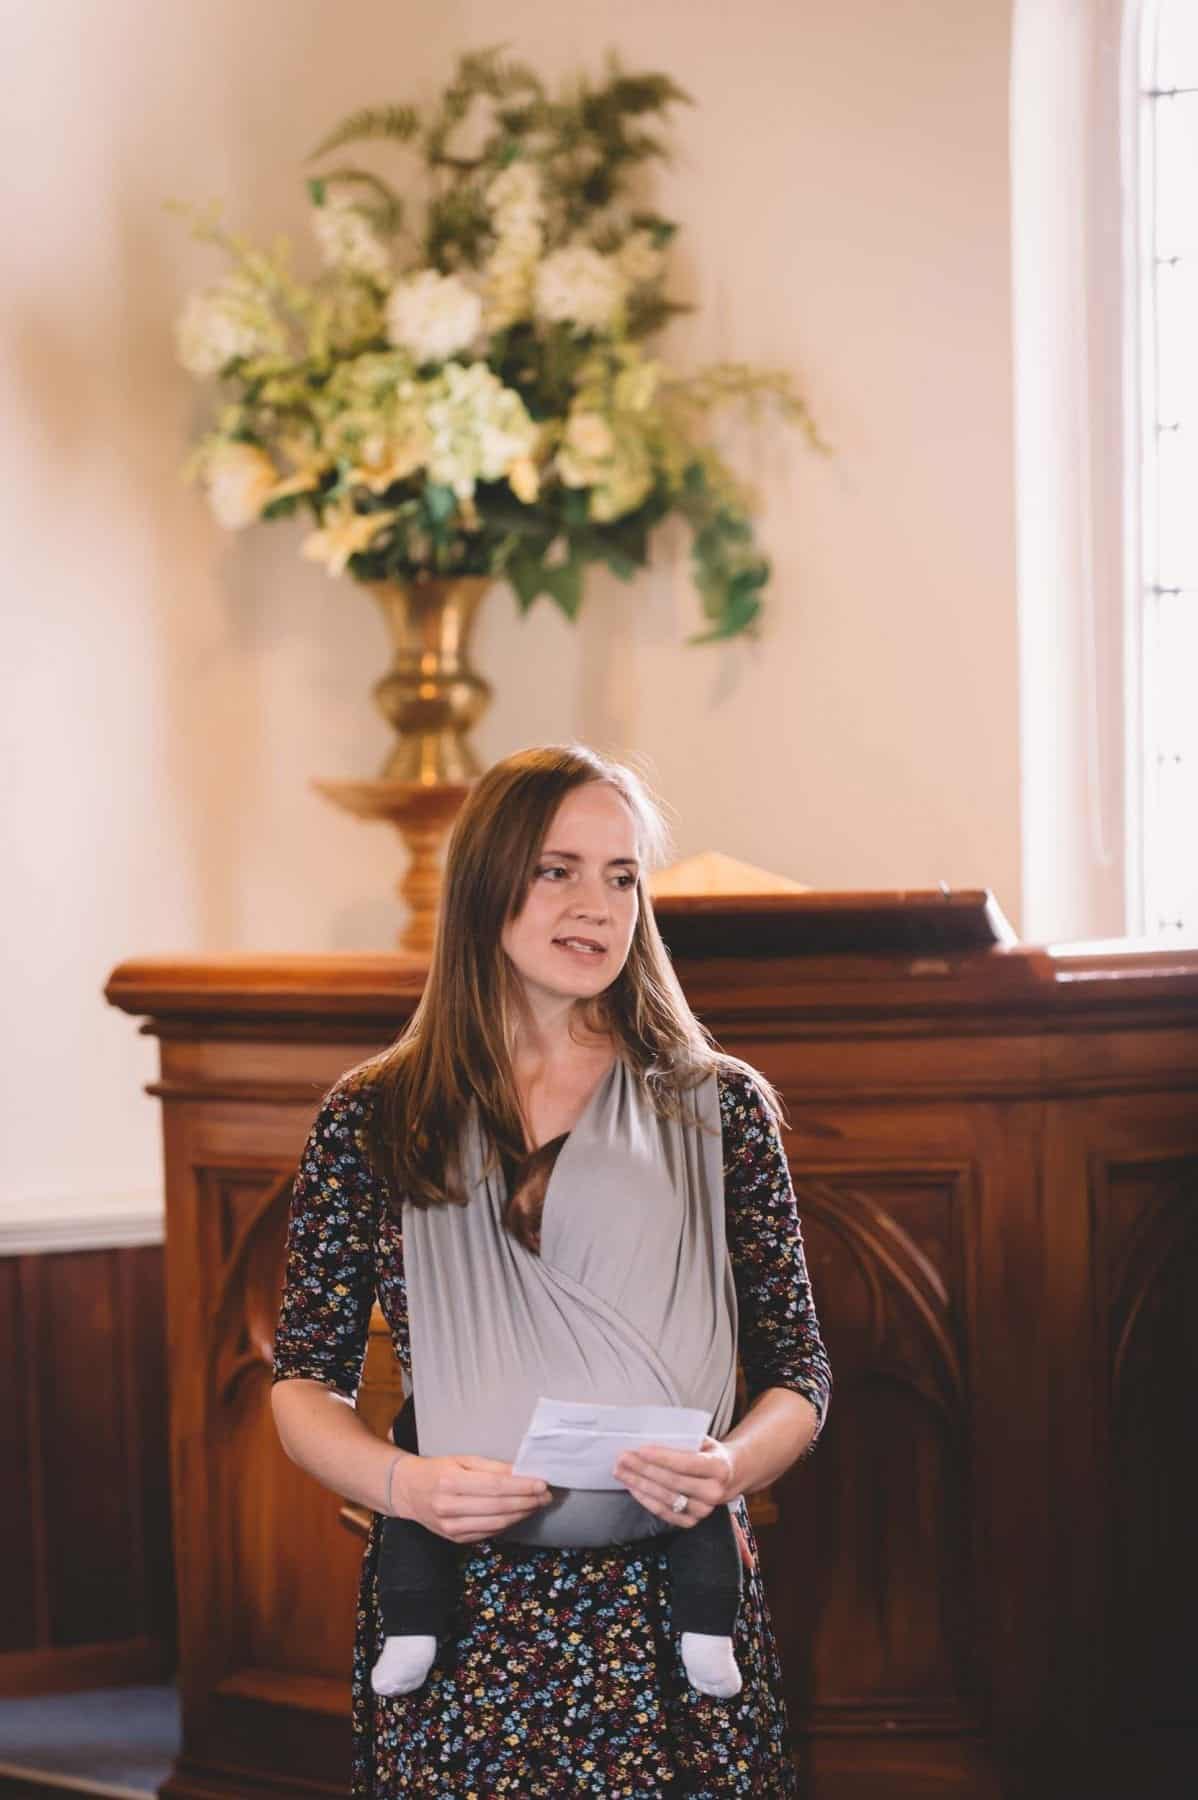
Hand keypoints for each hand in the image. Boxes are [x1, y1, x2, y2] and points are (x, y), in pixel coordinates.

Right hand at [391, 1453, 551, 1543]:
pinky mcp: (455, 1539)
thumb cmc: (438, 1470)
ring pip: (496, 1524)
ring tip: (537, 1504)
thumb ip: (491, 1467)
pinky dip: (508, 1524)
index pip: (495, 1487)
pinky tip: (519, 1514)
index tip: (542, 1483)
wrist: (409, 1492)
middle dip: (527, 1501)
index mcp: (450, 1482)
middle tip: (546, 1495)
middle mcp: (449, 1507)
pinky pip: (488, 1533)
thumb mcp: (462, 1459)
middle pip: (498, 1507)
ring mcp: (452, 1528)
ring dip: (522, 1514)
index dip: (522, 1487)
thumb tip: (520, 1471)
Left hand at [613, 1435, 737, 1528]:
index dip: (662, 1457)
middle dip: (644, 1469)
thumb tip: (651, 1435)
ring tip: (621, 1471)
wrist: (730, 1476)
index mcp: (719, 1468)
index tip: (640, 1449)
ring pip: (665, 1498)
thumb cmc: (710, 1454)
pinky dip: (645, 1500)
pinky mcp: (692, 1522)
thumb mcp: (705, 1441)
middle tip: (623, 1458)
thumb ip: (685, 1439)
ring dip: (639, 1484)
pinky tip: (632, 1487)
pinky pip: (664, 1512)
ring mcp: (703, 1510)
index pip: (687, 1463)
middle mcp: (713, 1492)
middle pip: (672, 1481)